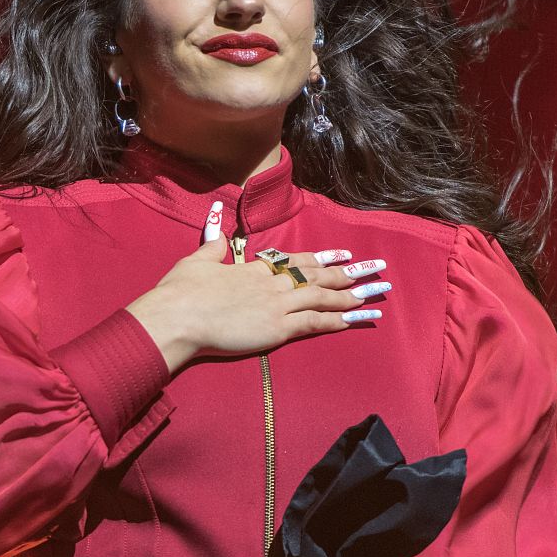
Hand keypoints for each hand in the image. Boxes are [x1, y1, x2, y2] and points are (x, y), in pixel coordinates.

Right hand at [127, 203, 390, 372]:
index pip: (297, 261)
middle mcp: (272, 284)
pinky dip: (337, 321)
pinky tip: (357, 319)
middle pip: (319, 275)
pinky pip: (314, 324)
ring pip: (324, 298)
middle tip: (378, 268)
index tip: (345, 254)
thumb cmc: (181, 292)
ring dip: (354, 295)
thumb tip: (217, 226)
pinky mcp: (277, 329)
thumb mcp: (196, 260)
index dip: (324, 257)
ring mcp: (277, 306)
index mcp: (254, 268)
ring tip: (379, 293)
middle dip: (352, 272)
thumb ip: (212, 244)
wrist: (177, 317)